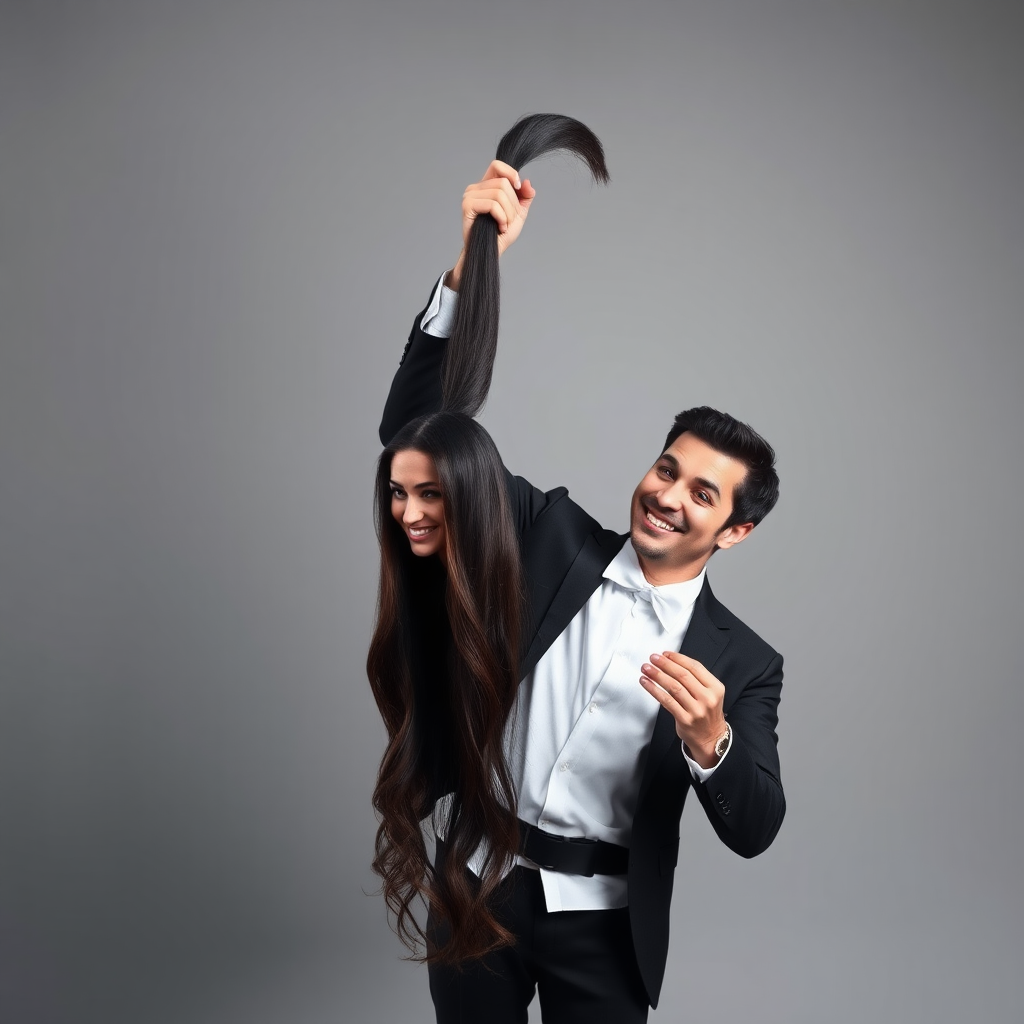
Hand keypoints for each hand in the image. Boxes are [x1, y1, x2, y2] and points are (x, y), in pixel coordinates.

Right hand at [447, 160, 535, 290]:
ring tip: (504, 225)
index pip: (497, 165)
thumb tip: (526, 183)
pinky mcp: (468, 206)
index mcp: (486, 185)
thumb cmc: (500, 234)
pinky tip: (500, 227)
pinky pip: (493, 204)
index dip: (511, 173)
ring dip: (508, 213)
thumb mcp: (518, 212)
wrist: (490, 252)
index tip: (518, 188)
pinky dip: (501, 217)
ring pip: (499, 193)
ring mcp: (470, 196)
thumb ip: (524, 196)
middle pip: (503, 183)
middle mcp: (475, 188)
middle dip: (513, 204)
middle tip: (509, 220)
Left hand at [640, 652, 727, 768]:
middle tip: (653, 658)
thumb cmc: (707, 713)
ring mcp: (696, 710)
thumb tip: (671, 662)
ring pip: (673, 687)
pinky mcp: (685, 719)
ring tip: (646, 668)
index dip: (678, 658)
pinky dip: (654, 690)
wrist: (711, 738)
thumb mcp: (710, 693)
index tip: (665, 653)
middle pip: (683, 675)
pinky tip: (646, 683)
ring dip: (657, 675)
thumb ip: (696, 679)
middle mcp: (707, 698)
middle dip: (665, 664)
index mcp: (715, 687)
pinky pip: (666, 701)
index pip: (695, 667)